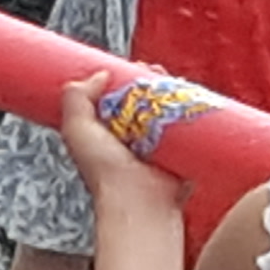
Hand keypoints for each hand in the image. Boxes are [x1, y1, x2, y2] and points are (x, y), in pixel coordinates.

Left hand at [53, 80, 183, 225]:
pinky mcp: (181, 153)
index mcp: (108, 132)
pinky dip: (192, 112)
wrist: (138, 200)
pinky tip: (191, 100)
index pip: (118, 97)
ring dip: (173, 93)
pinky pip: (189, 127)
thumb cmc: (105, 172)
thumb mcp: (76, 129)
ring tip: (173, 83)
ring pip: (168, 110)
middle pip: (145, 100)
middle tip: (155, 74)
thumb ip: (77, 98)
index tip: (132, 68)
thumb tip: (99, 75)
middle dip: (152, 82)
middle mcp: (133, 138)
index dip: (125, 79)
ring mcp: (158, 146)